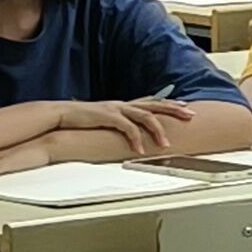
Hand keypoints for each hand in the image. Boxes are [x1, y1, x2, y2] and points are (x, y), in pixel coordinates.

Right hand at [58, 96, 202, 156]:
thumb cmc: (81, 119)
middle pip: (155, 105)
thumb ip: (118, 123)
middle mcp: (123, 105)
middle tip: (191, 116)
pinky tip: (141, 149)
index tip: (185, 106)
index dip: (169, 103)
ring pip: (145, 116)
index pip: (152, 101)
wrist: (60, 115)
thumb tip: (129, 132)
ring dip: (157, 131)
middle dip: (174, 110)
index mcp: (123, 105)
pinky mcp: (107, 116)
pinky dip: (136, 139)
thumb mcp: (104, 120)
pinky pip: (127, 128)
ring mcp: (116, 109)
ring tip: (166, 144)